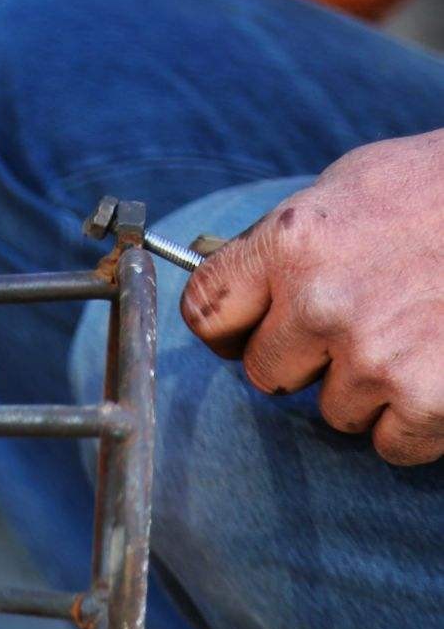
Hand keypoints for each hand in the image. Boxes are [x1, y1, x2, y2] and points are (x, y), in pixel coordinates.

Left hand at [181, 131, 443, 464]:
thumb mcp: (357, 184)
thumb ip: (290, 240)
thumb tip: (241, 285)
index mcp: (293, 241)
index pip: (206, 312)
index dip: (231, 328)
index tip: (251, 331)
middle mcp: (321, 301)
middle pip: (267, 373)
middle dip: (308, 361)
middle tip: (365, 327)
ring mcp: (373, 355)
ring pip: (333, 411)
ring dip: (371, 389)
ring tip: (422, 335)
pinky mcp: (427, 398)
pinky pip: (390, 444)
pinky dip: (418, 422)